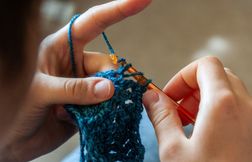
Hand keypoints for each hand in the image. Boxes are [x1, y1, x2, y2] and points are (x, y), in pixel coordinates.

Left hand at [0, 0, 150, 160]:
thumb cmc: (15, 108)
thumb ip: (74, 89)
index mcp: (60, 48)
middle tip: (98, 98)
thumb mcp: (41, 92)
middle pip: (105, 63)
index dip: (118, 10)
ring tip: (81, 113)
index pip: (93, 23)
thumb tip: (109, 88)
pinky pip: (106, 104)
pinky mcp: (88, 104)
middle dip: (107, 81)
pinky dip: (101, 113)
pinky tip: (79, 120)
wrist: (14, 139)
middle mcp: (74, 63)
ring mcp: (83, 84)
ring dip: (102, 102)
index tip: (142, 0)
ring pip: (109, 86)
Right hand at [143, 56, 251, 161]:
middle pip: (216, 75)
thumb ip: (160, 116)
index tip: (170, 96)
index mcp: (222, 104)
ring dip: (204, 99)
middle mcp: (245, 107)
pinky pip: (236, 107)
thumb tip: (150, 97)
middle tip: (178, 111)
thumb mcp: (173, 150)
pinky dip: (216, 111)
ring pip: (227, 90)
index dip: (183, 76)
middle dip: (192, 88)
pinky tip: (205, 134)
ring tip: (189, 124)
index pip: (205, 65)